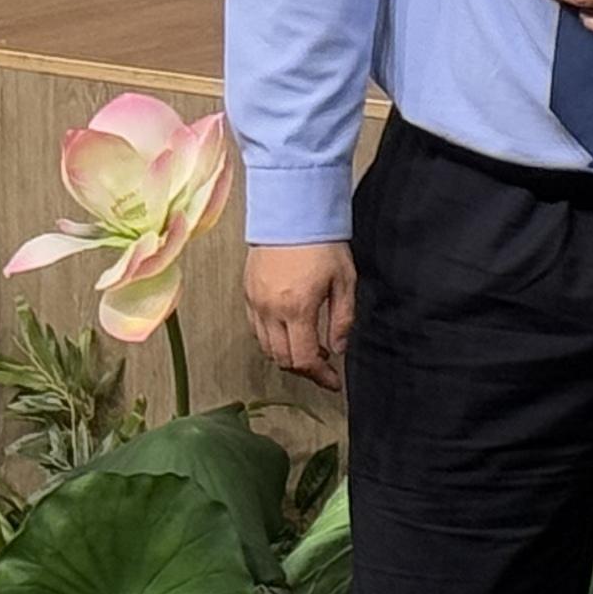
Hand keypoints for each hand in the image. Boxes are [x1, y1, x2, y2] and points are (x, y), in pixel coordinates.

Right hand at [244, 241, 354, 390]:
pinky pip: (256, 329)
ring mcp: (255, 302)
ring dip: (287, 355)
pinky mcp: (247, 293)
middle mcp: (271, 310)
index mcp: (297, 308)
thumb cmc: (321, 242)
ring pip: (266, 347)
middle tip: (323, 364)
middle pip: (283, 359)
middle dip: (305, 368)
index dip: (320, 376)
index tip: (333, 382)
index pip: (305, 359)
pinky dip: (271, 339)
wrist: (293, 211)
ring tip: (309, 347)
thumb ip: (342, 319)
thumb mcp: (344, 280)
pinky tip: (289, 331)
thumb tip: (338, 349)